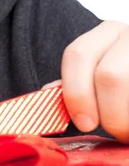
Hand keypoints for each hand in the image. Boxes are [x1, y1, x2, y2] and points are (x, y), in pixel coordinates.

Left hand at [43, 21, 128, 142]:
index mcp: (108, 33)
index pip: (77, 55)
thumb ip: (77, 83)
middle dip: (110, 115)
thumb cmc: (125, 79)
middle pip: (110, 76)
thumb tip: (45, 95)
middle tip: (117, 132)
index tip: (84, 123)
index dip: (76, 93)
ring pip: (128, 84)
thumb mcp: (100, 70)